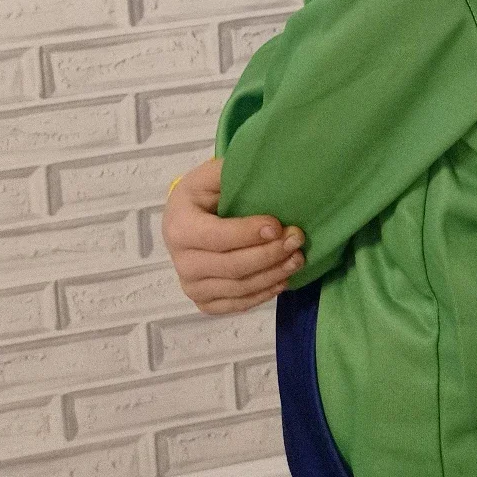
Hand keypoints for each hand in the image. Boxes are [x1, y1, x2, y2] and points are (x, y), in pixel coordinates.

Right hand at [161, 156, 304, 314]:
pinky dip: (263, 295)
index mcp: (180, 227)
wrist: (184, 221)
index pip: (218, 237)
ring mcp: (191, 286)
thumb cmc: (202, 195)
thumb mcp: (210, 176)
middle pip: (231, 266)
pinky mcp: (203, 301)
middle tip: (297, 240)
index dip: (249, 233)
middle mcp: (181, 262)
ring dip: (272, 275)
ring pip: (238, 288)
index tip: (278, 225)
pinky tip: (283, 279)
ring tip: (297, 259)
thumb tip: (266, 171)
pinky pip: (236, 305)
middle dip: (269, 255)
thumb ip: (231, 173)